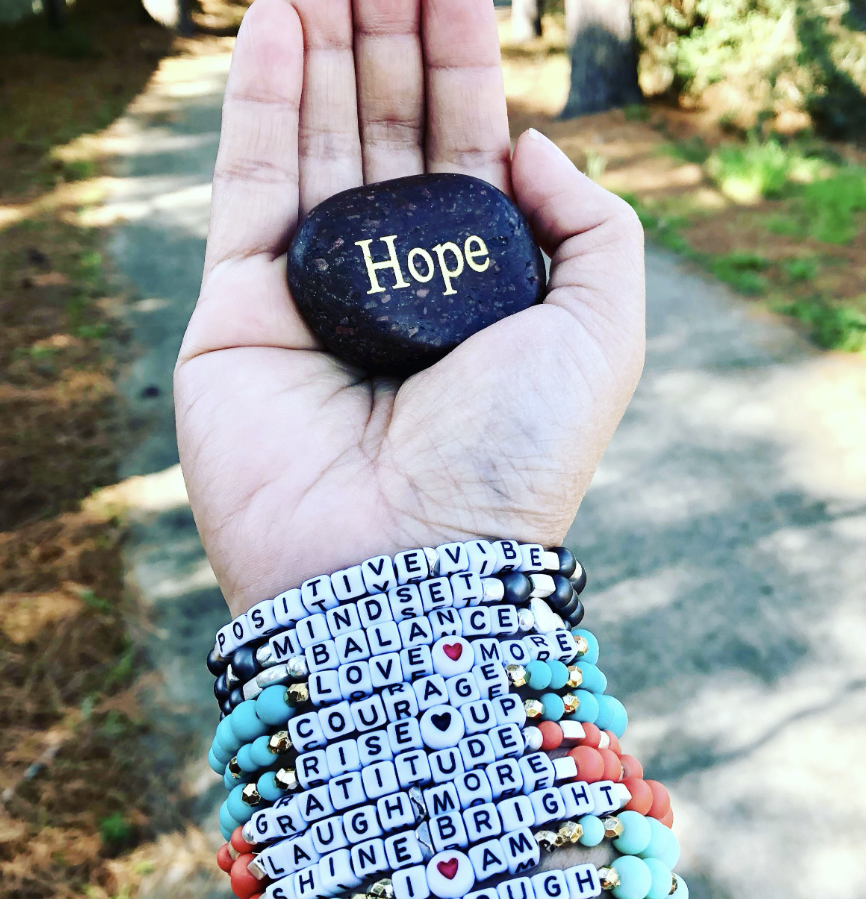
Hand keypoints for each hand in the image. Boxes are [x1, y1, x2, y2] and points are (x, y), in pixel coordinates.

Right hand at [174, 0, 644, 616]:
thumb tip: (527, 141)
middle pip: (385, 134)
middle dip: (385, 38)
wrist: (405, 567)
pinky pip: (247, 188)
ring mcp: (313, 294)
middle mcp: (394, 283)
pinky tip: (277, 20)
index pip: (462, 148)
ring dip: (320, 46)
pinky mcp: (238, 312)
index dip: (460, 61)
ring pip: (314, 143)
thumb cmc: (512, 461)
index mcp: (473, 285)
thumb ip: (593, 227)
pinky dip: (259, 102)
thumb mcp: (601, 334)